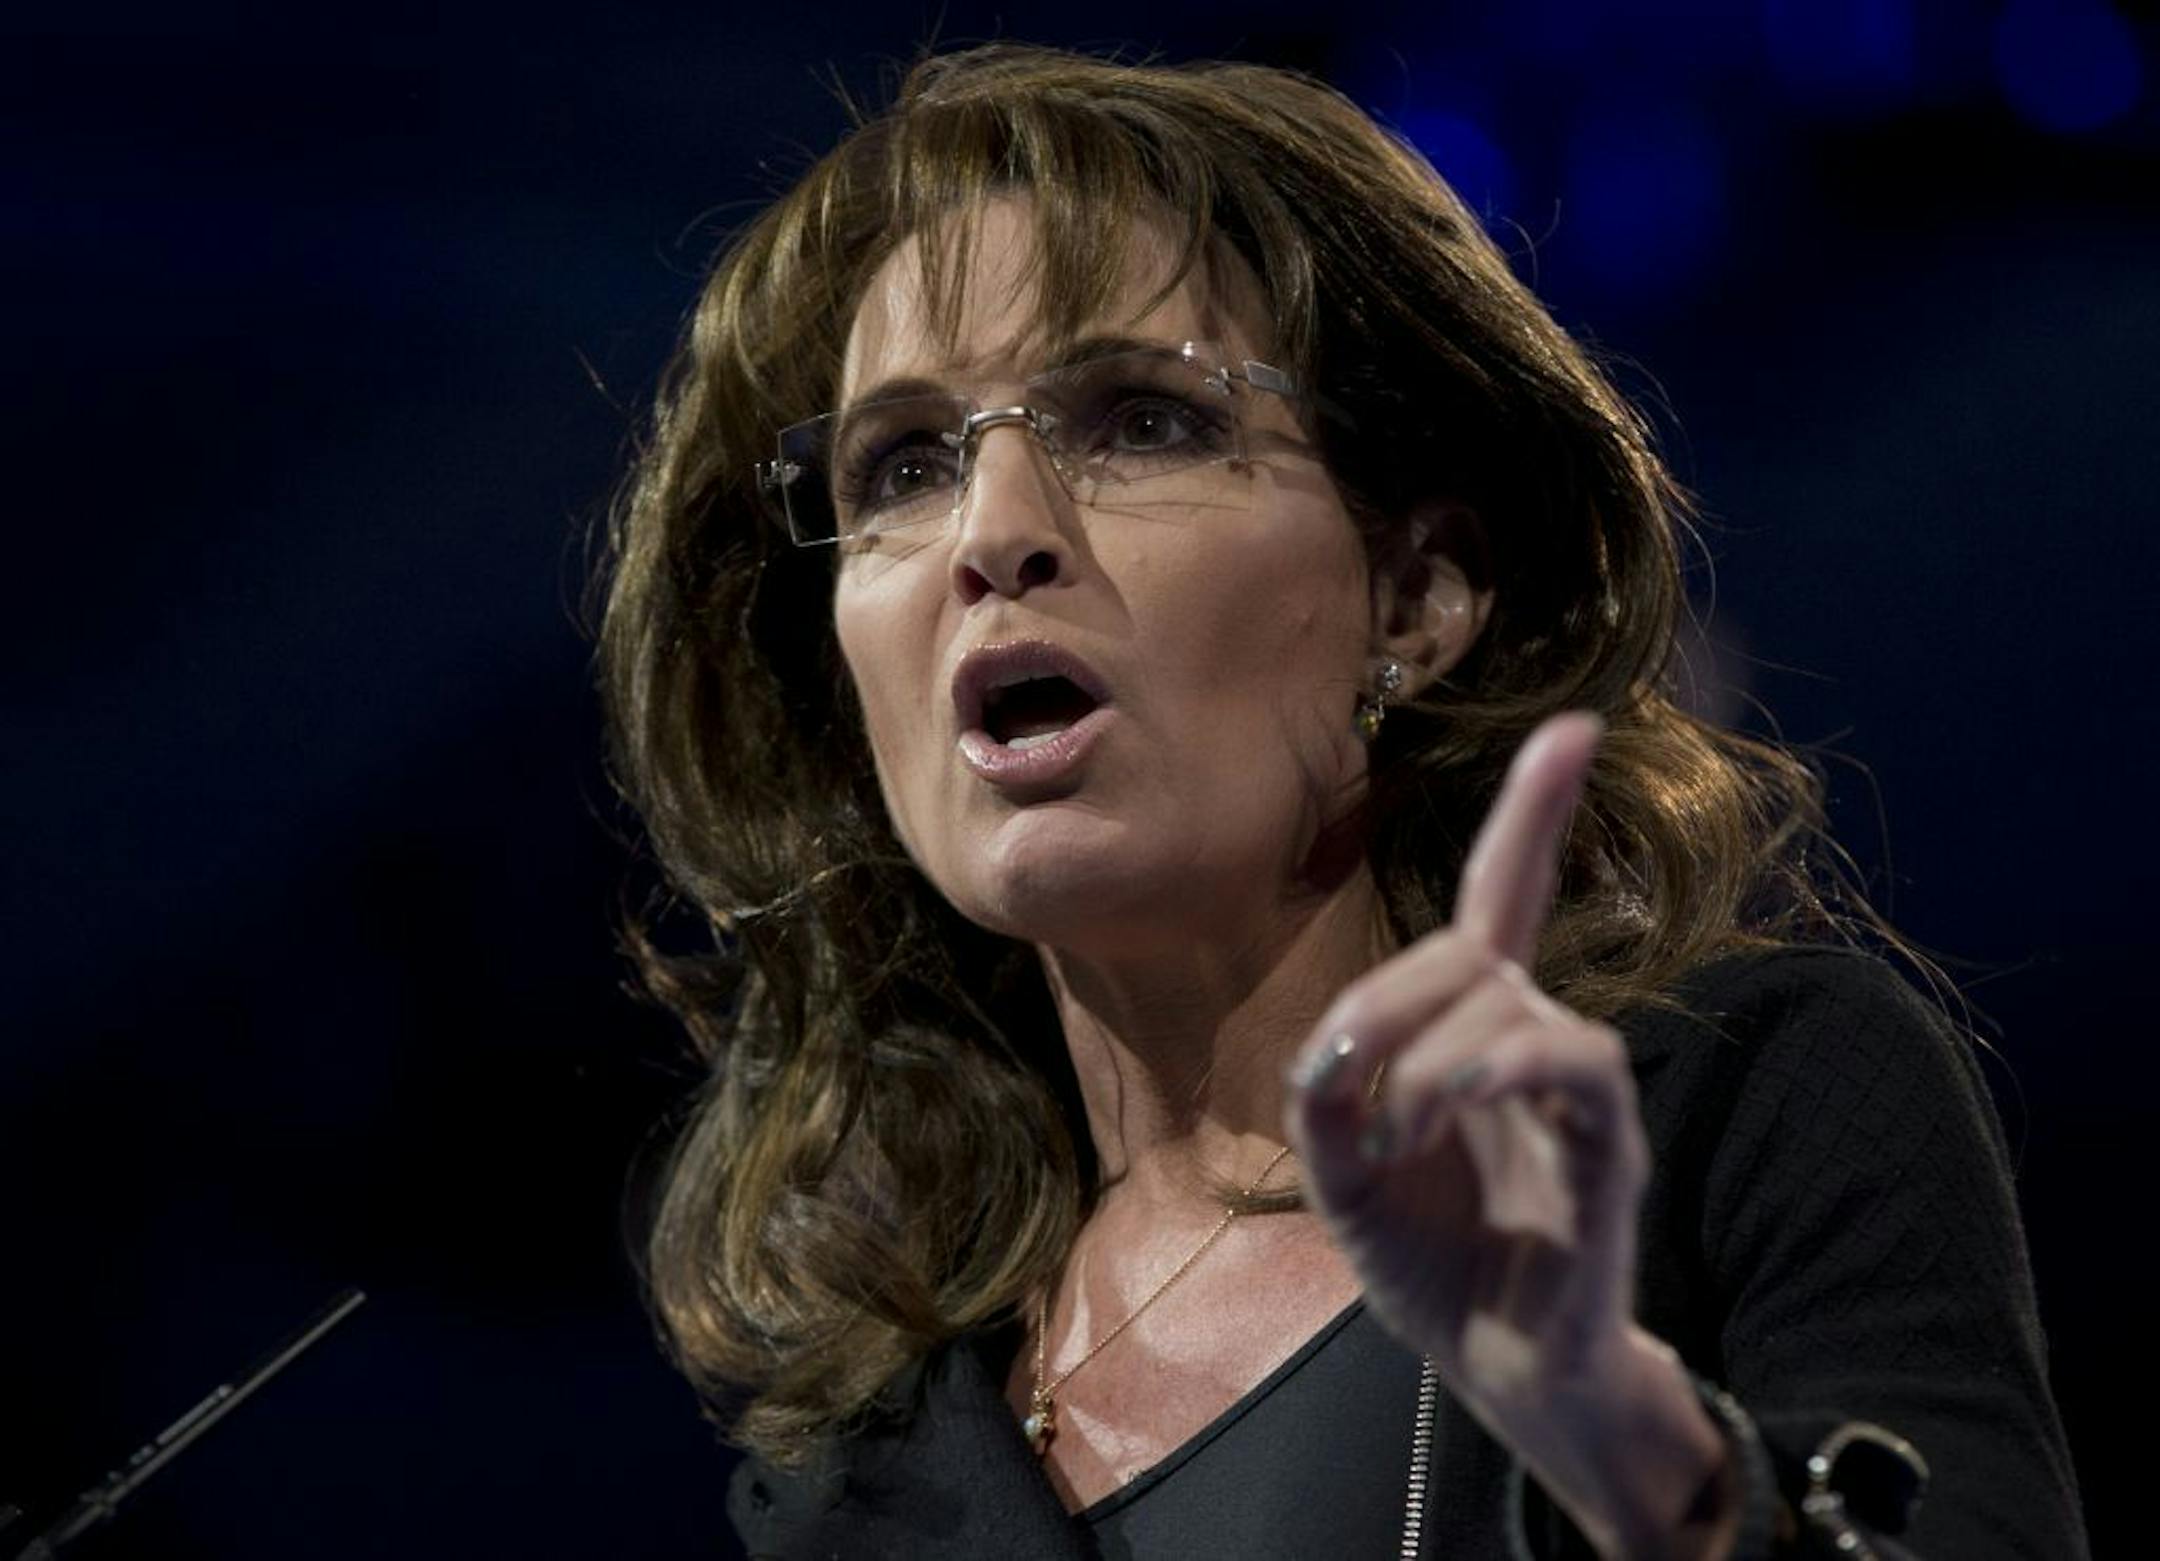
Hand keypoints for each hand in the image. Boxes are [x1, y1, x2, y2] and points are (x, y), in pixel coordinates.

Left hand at [1287, 710, 1640, 1397]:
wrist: (1500, 1371)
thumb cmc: (1432, 1264)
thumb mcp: (1342, 1178)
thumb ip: (1326, 1102)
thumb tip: (1336, 1054)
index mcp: (1475, 1036)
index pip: (1509, 899)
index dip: (1535, 815)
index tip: (1575, 727)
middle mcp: (1534, 1045)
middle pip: (1470, 951)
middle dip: (1390, 999)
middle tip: (1346, 1086)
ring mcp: (1578, 1095)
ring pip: (1514, 1002)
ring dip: (1431, 1054)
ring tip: (1393, 1135)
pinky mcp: (1610, 1150)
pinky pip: (1577, 1063)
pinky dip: (1502, 1067)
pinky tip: (1450, 1107)